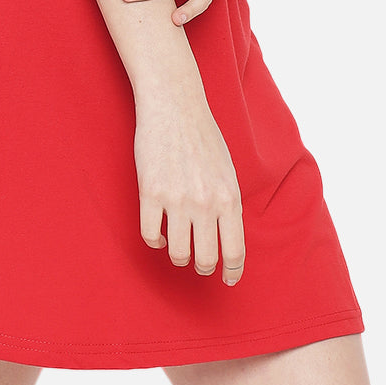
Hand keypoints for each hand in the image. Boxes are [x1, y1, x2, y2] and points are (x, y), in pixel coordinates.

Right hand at [134, 84, 244, 282]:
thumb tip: (226, 235)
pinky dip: (156, 241)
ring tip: (178, 247)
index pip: (235, 250)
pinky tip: (159, 234)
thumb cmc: (202, 135)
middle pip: (205, 258)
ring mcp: (177, 199)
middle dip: (203, 266)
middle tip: (199, 263)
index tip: (228, 280)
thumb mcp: (228, 170)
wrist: (174, 105)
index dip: (232, 271)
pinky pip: (151, 236)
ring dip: (179, 256)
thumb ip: (228, 203)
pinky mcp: (150, 193)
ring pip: (178, 253)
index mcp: (229, 197)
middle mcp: (205, 203)